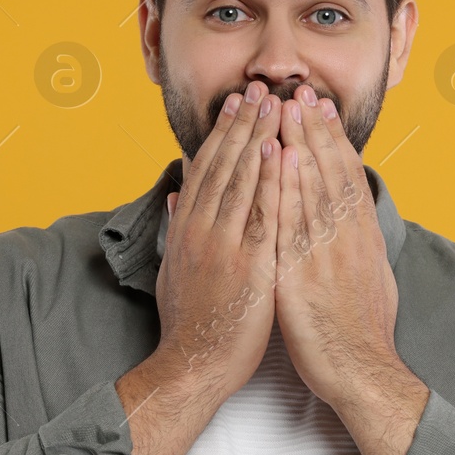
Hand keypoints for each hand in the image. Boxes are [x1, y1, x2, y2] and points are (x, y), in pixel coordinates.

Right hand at [152, 80, 283, 403]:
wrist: (193, 365)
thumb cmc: (189, 324)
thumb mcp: (173, 271)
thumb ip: (176, 230)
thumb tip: (176, 195)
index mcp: (187, 230)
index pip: (206, 170)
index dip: (223, 134)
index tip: (236, 105)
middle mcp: (202, 230)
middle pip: (225, 166)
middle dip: (243, 124)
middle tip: (259, 89)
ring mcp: (224, 245)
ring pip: (243, 180)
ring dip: (259, 139)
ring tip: (273, 105)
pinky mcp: (249, 265)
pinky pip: (264, 213)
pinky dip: (272, 180)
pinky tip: (281, 153)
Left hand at [272, 84, 401, 408]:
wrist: (361, 371)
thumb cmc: (362, 333)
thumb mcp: (370, 280)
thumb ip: (357, 247)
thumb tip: (355, 225)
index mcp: (362, 238)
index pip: (346, 177)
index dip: (333, 140)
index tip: (321, 109)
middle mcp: (348, 237)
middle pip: (331, 172)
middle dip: (315, 129)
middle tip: (303, 91)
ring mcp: (327, 252)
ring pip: (313, 187)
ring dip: (300, 143)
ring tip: (288, 108)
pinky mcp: (305, 272)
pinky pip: (293, 221)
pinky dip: (287, 187)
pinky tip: (277, 160)